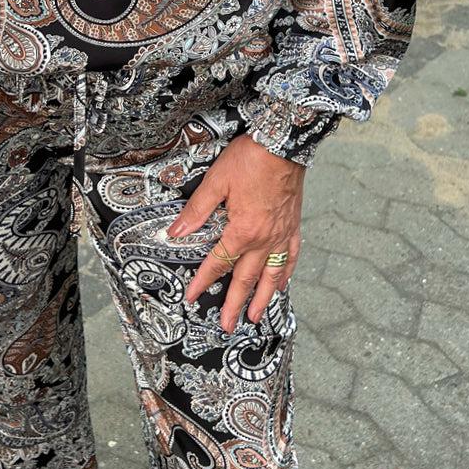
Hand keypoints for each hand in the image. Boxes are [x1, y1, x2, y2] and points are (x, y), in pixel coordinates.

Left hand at [165, 134, 305, 333]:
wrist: (284, 142)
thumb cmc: (250, 159)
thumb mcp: (215, 182)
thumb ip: (196, 211)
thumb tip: (175, 232)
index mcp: (243, 230)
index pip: (218, 262)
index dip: (203, 281)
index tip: (191, 297)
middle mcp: (264, 239)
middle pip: (247, 279)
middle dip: (235, 304)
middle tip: (227, 326)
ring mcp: (282, 234)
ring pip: (272, 275)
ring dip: (262, 299)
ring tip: (256, 318)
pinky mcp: (293, 226)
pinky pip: (290, 257)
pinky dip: (285, 274)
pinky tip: (281, 284)